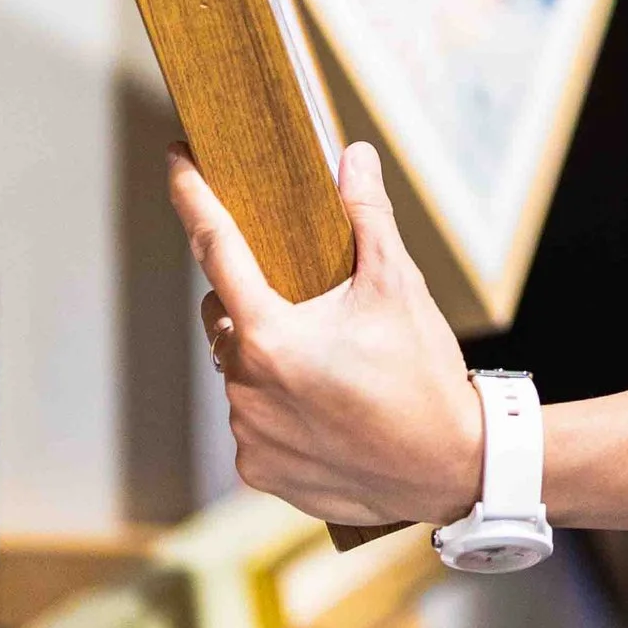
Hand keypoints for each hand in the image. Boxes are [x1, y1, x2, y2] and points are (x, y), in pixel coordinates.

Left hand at [170, 141, 481, 525]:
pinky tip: (321, 410)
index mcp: (271, 334)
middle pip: (227, 315)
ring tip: (327, 365)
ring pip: (238, 371)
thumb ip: (367, 217)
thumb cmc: (423, 374)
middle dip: (255, 299)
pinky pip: (252, 422)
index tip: (178, 160)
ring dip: (266, 358)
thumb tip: (353, 157)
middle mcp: (246, 386)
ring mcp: (248, 432)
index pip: (216, 249)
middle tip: (308, 302)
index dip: (193, 198)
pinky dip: (276, 409)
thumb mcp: (398, 286)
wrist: (450, 469)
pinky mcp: (258, 470)